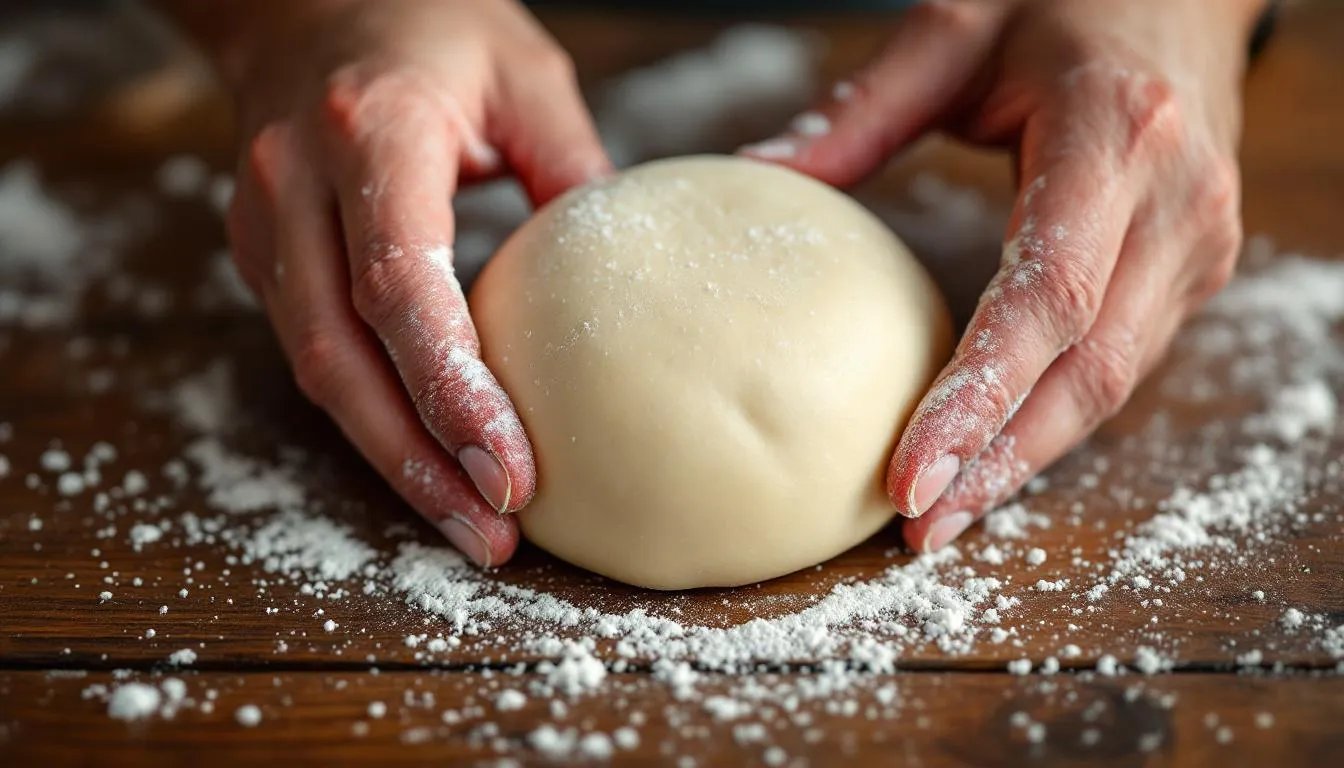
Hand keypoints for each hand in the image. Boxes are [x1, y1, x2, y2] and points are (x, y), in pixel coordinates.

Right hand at [175, 0, 609, 565]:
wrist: (301, 1)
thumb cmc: (427, 25)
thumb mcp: (525, 74)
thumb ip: (575, 171)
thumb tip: (632, 283)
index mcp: (369, 134)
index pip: (399, 288)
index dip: (452, 391)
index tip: (513, 468)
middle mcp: (294, 187)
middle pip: (342, 360)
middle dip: (419, 462)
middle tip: (495, 535)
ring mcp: (264, 227)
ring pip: (319, 374)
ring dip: (394, 462)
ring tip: (472, 528)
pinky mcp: (264, 257)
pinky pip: (317, 355)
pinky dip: (374, 420)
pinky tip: (431, 464)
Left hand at [746, 0, 1259, 550]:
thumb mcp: (957, 28)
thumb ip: (861, 109)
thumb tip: (758, 174)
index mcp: (1118, 137)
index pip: (1049, 300)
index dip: (979, 399)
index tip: (910, 476)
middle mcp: (1176, 206)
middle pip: (1088, 371)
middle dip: (999, 461)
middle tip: (915, 531)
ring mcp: (1196, 245)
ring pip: (1111, 386)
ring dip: (1024, 459)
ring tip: (942, 518)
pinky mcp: (1190, 269)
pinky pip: (1119, 365)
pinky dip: (1050, 421)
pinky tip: (991, 458)